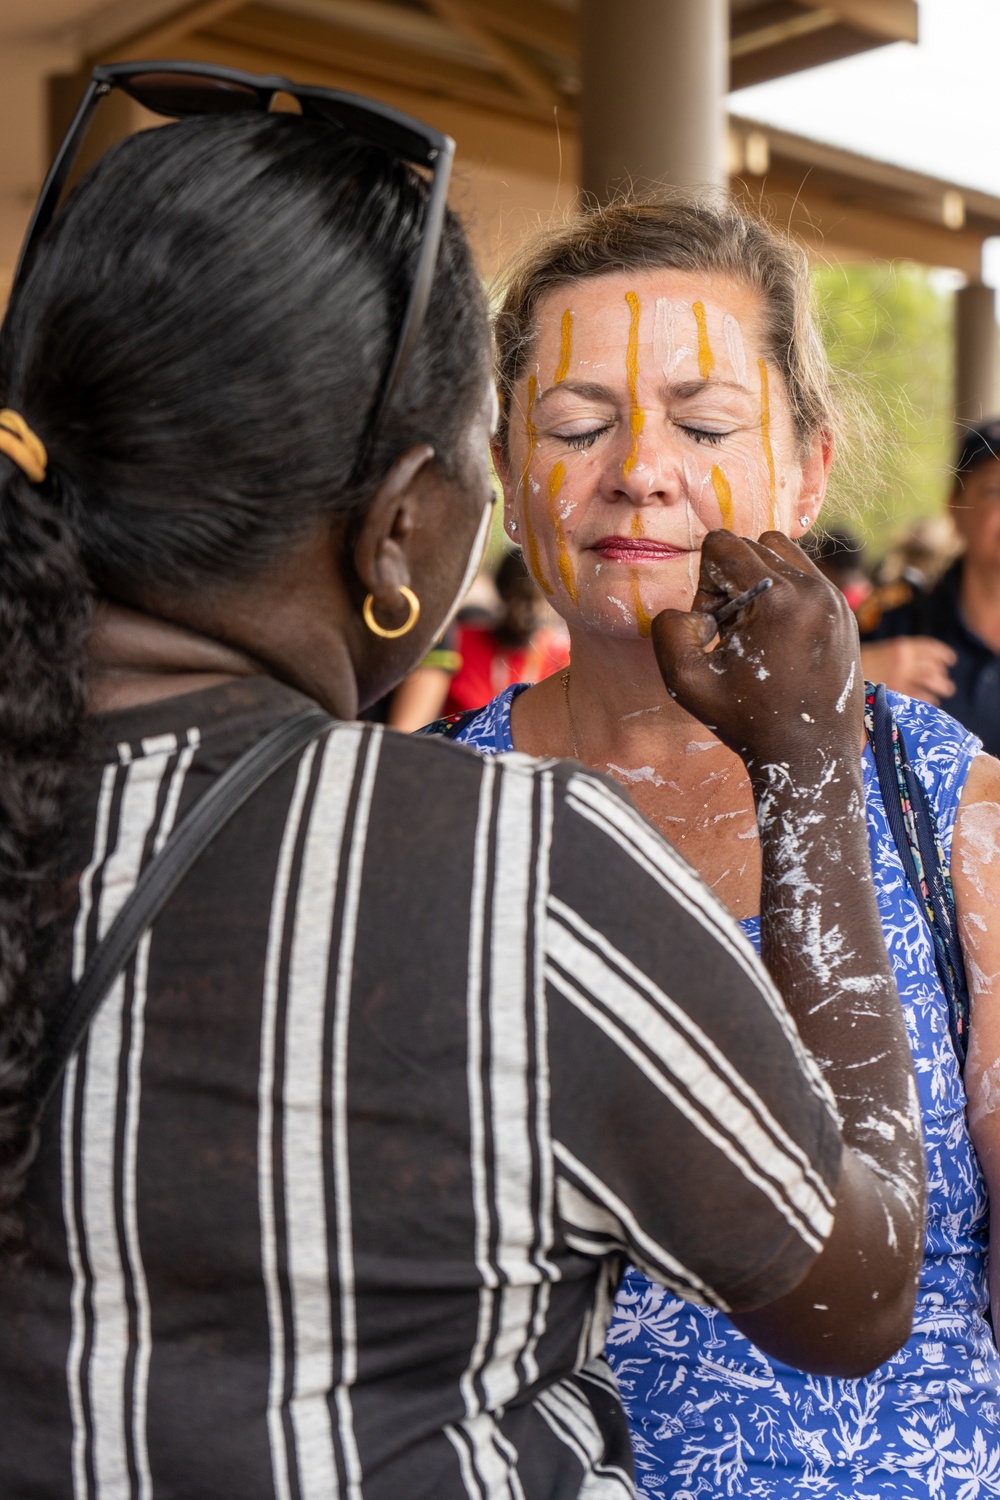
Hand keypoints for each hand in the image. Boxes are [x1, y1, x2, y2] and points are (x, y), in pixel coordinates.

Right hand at [652, 530, 861, 776]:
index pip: (723, 545)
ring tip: (756, 630)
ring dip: (759, 581)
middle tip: (733, 632)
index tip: (715, 627)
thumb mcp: (687, 683)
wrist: (810, 755)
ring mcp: (835, 598)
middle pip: (753, 545)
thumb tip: (691, 611)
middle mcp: (814, 588)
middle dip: (732, 580)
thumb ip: (668, 631)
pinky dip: (783, 594)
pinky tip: (778, 639)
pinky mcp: (844, 611)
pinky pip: (805, 576)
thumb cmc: (749, 722)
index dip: (705, 584)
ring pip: (782, 553)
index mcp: (779, 598)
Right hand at [860, 637, 955, 704]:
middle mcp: (905, 661)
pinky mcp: (899, 695)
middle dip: (942, 674)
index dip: (943, 654)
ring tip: (946, 690)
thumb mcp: (880, 652)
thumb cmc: (856, 665)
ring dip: (943, 686)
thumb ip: (899, 655)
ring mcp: (903, 679)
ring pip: (933, 681)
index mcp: (901, 647)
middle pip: (934, 666)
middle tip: (945, 681)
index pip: (930, 648)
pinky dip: (930, 699)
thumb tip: (919, 663)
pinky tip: (931, 701)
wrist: (841, 678)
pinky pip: (923, 697)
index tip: (950, 660)